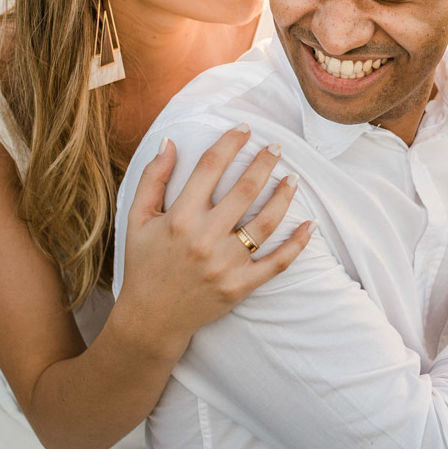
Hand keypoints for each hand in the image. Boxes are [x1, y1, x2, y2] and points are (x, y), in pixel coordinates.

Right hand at [116, 125, 312, 350]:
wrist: (151, 319)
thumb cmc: (144, 264)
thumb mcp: (136, 219)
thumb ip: (153, 178)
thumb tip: (170, 142)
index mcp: (179, 217)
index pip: (210, 168)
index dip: (230, 143)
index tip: (245, 129)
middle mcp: (204, 238)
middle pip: (245, 190)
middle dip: (265, 163)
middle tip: (277, 148)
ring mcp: (225, 264)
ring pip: (266, 223)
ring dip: (284, 196)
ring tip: (293, 178)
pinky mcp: (240, 286)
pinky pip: (277, 263)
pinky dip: (297, 244)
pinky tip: (310, 225)